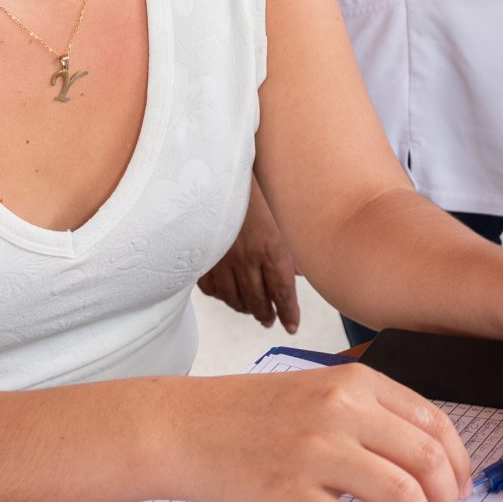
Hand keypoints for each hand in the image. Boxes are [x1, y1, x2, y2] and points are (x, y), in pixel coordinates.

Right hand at [173, 364, 471, 501]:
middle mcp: (342, 411)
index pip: (436, 424)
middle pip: (428, 460)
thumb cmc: (251, 414)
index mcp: (356, 383)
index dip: (458, 464)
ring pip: (401, 495)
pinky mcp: (289, 494)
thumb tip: (426, 463)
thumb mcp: (320, 390)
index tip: (457, 489)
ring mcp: (315, 452)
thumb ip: (370, 415)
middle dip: (446, 499)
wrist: (184, 427)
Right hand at [197, 179, 302, 332]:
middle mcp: (247, 259)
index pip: (283, 292)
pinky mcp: (203, 259)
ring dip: (245, 309)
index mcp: (272, 249)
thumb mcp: (281, 218)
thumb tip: (299, 273)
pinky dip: (221, 296)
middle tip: (270, 320)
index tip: (292, 325)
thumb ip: (291, 249)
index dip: (289, 313)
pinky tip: (228, 295)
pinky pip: (212, 289)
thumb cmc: (255, 194)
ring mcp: (223, 260)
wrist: (218, 175)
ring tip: (253, 311)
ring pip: (234, 300)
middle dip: (266, 314)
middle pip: (259, 301)